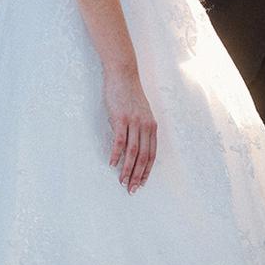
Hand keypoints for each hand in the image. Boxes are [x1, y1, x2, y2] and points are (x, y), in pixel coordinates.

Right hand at [102, 69, 157, 193]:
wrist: (123, 75)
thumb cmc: (129, 95)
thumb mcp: (140, 114)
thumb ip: (139, 130)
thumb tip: (131, 148)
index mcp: (152, 126)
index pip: (152, 154)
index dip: (147, 171)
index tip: (141, 184)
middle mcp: (146, 126)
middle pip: (144, 156)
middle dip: (138, 175)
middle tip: (132, 189)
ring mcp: (134, 122)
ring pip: (133, 151)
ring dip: (128, 169)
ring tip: (123, 181)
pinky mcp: (121, 118)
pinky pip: (119, 140)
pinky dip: (117, 154)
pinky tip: (113, 163)